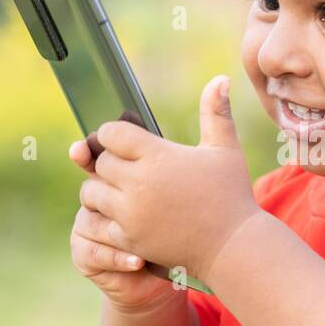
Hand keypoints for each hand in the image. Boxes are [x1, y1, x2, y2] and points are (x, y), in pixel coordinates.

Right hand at [69, 139, 177, 309]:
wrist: (166, 268)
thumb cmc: (172, 225)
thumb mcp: (174, 191)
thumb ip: (169, 159)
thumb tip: (201, 104)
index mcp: (112, 178)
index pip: (95, 159)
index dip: (88, 151)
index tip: (87, 149)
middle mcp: (94, 200)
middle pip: (91, 189)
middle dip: (109, 195)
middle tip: (132, 201)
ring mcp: (87, 228)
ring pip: (90, 222)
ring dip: (117, 232)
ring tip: (142, 240)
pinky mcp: (85, 256)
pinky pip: (94, 252)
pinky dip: (117, 257)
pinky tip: (138, 260)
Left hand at [79, 75, 260, 285]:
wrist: (232, 247)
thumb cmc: (231, 195)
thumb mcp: (225, 150)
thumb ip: (216, 113)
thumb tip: (220, 78)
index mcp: (158, 156)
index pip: (111, 133)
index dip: (116, 135)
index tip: (127, 141)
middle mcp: (139, 183)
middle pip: (100, 162)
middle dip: (111, 162)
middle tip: (129, 167)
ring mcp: (131, 213)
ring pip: (91, 192)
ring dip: (103, 190)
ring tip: (123, 190)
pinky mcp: (128, 238)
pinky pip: (98, 222)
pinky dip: (108, 218)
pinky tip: (127, 215)